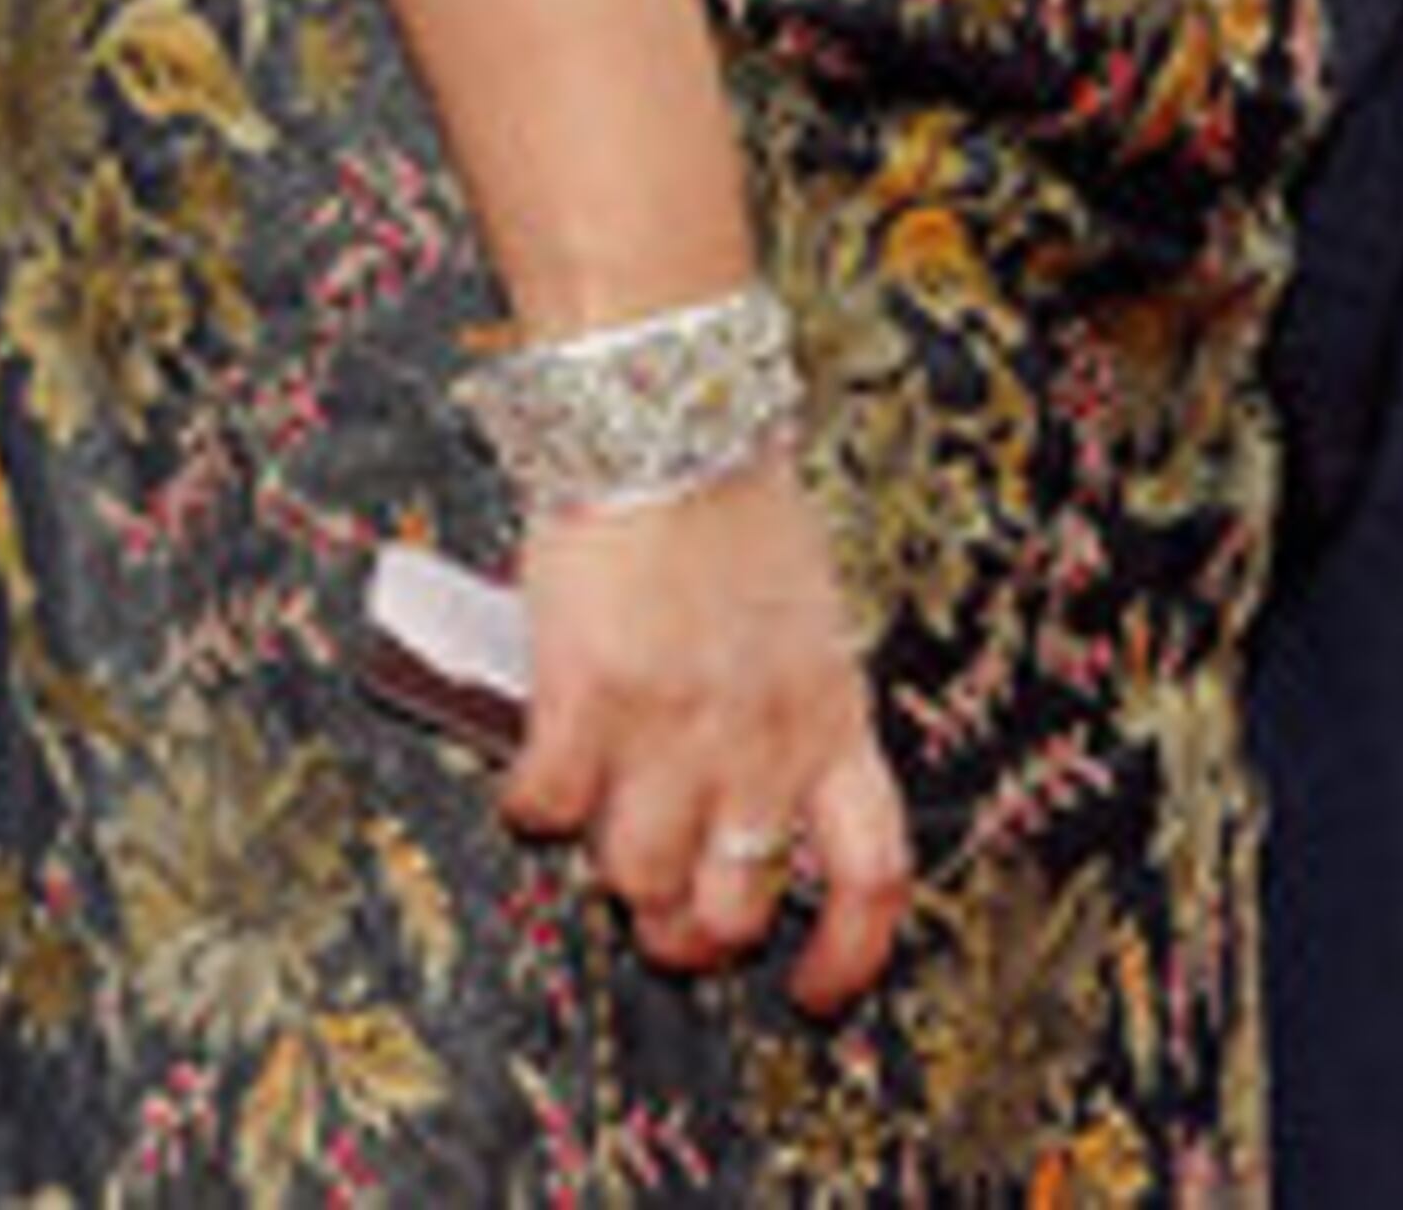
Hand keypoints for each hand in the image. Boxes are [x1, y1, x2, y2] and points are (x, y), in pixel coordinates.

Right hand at [502, 463, 912, 1017]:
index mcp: (831, 715)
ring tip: (597, 821)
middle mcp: (760, 740)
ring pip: (635, 881)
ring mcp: (671, 727)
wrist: (669, 410)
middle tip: (664, 910)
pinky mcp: (585, 700)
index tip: (814, 992)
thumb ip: (791, 714)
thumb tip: (755, 802)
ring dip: (611, 867)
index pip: (871, 875)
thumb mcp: (805, 617)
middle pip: (732, 908)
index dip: (849, 957)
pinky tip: (534, 770)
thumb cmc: (732, 503)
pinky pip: (546, 812)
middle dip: (693, 932)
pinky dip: (532, 806)